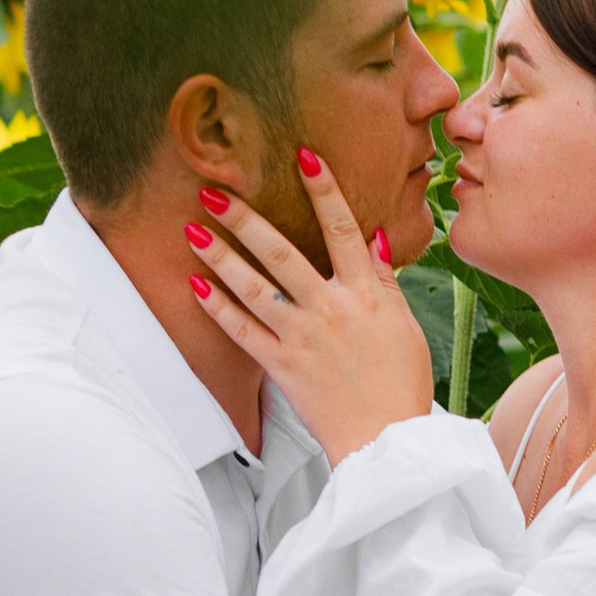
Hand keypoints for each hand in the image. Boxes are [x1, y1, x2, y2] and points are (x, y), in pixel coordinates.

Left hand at [186, 150, 436, 463]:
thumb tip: (373, 236)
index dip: (324, 189)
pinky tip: (196, 283)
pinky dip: (218, 307)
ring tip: (191, 229)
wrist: (386, 440)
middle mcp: (331, 309)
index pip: (343, 229)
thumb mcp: (404, 324)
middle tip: (213, 189)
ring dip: (220, 256)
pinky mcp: (281, 366)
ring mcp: (302, 338)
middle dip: (246, 218)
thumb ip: (384, 280)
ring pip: (253, 288)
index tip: (303, 154)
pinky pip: (242, 332)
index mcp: (368, 294)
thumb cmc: (401, 382)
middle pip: (282, 253)